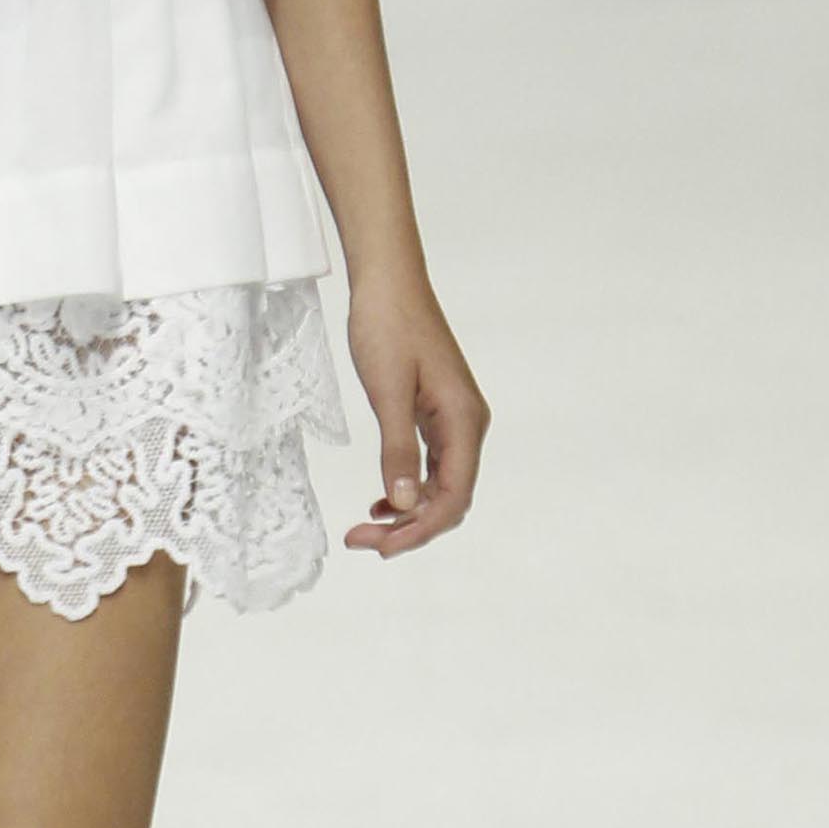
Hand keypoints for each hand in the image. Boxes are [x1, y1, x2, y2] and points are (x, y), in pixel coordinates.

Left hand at [342, 270, 487, 561]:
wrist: (388, 281)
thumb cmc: (387, 326)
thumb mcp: (387, 391)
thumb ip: (397, 450)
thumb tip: (403, 504)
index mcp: (464, 421)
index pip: (453, 497)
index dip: (419, 530)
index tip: (378, 546)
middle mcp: (467, 425)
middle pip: (449, 499)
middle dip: (409, 528)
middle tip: (360, 539)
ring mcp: (453, 419)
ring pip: (439, 485)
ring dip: (407, 512)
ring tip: (365, 527)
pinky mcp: (436, 412)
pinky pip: (431, 466)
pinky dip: (407, 488)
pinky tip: (382, 499)